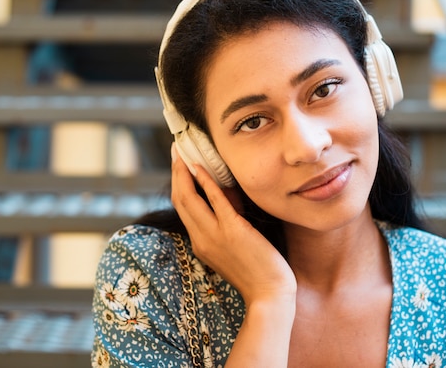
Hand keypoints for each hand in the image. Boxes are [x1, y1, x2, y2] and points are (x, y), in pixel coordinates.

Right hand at [170, 145, 296, 303]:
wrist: (269, 294)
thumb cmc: (258, 271)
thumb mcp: (234, 244)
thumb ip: (226, 220)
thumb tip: (224, 190)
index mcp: (200, 244)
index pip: (183, 209)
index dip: (178, 184)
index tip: (179, 165)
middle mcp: (201, 239)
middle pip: (180, 200)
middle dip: (176, 172)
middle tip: (177, 150)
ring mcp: (215, 236)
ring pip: (189, 198)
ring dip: (183, 172)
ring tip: (183, 152)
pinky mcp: (233, 231)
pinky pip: (214, 201)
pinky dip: (205, 182)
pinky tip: (201, 167)